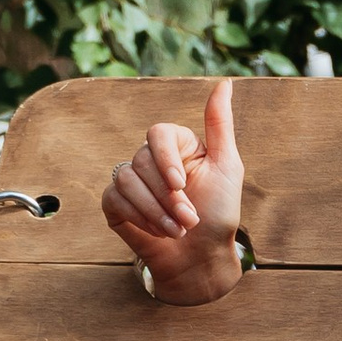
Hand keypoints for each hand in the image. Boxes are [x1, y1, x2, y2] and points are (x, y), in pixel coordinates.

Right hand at [99, 75, 247, 303]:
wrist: (202, 258)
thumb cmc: (219, 213)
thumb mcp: (227, 166)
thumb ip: (220, 125)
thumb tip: (225, 82)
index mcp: (177, 145)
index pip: (158, 133)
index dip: (166, 159)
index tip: (180, 184)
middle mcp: (152, 159)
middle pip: (142, 160)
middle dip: (168, 197)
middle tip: (189, 220)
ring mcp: (132, 180)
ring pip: (127, 181)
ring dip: (155, 211)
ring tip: (177, 230)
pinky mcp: (116, 204)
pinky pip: (114, 199)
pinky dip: (138, 218)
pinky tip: (158, 233)